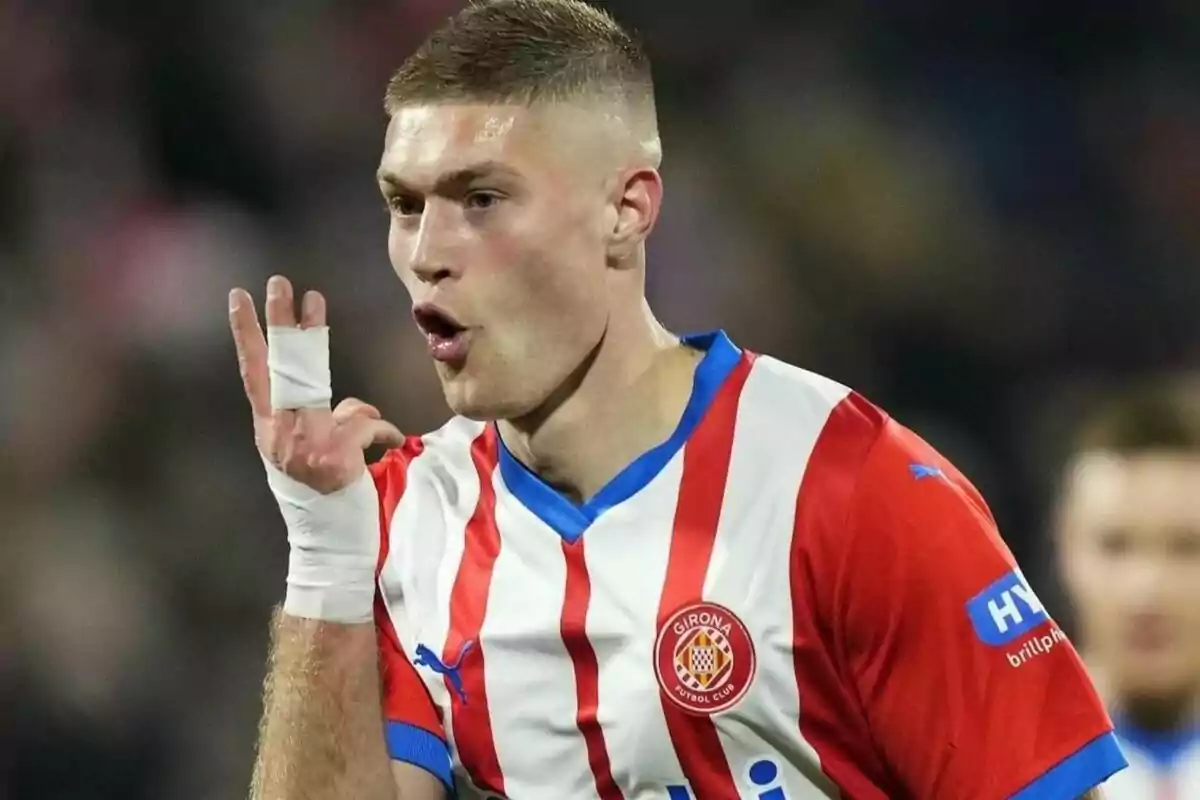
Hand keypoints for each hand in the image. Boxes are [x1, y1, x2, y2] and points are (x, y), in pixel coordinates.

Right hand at [229, 275, 402, 493]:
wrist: (329, 542)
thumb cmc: (323, 494)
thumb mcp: (312, 451)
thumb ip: (325, 418)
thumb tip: (353, 408)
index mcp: (270, 429)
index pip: (254, 373)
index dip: (247, 336)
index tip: (239, 298)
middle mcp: (279, 433)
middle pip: (279, 367)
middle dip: (278, 321)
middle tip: (279, 281)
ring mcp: (304, 443)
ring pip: (325, 391)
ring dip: (335, 375)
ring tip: (321, 328)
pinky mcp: (333, 456)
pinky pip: (366, 427)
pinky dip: (383, 434)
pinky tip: (391, 445)